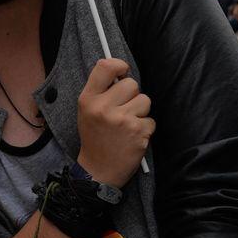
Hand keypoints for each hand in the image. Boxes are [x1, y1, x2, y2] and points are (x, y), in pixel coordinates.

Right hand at [77, 58, 154, 187]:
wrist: (98, 171)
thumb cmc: (95, 138)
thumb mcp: (86, 111)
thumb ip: (100, 90)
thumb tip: (120, 70)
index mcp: (88, 99)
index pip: (106, 66)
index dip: (119, 66)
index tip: (123, 72)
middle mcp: (104, 108)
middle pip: (132, 84)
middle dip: (132, 96)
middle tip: (123, 111)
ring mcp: (122, 120)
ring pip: (145, 101)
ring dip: (140, 112)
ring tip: (127, 126)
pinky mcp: (138, 132)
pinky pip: (151, 120)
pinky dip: (145, 129)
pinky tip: (133, 137)